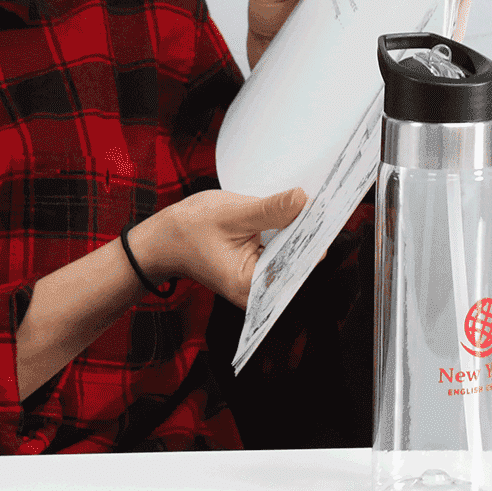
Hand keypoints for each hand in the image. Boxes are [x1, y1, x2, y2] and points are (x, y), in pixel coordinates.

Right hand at [130, 188, 308, 307]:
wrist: (161, 240)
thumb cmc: (185, 231)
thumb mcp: (231, 213)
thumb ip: (270, 209)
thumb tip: (302, 199)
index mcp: (250, 286)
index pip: (298, 264)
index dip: (315, 237)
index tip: (330, 212)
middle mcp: (257, 291)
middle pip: (298, 261)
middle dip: (309, 232)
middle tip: (325, 202)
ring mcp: (257, 283)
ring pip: (291, 256)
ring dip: (300, 232)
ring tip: (314, 206)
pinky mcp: (257, 271)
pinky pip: (281, 253)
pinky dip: (288, 234)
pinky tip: (296, 215)